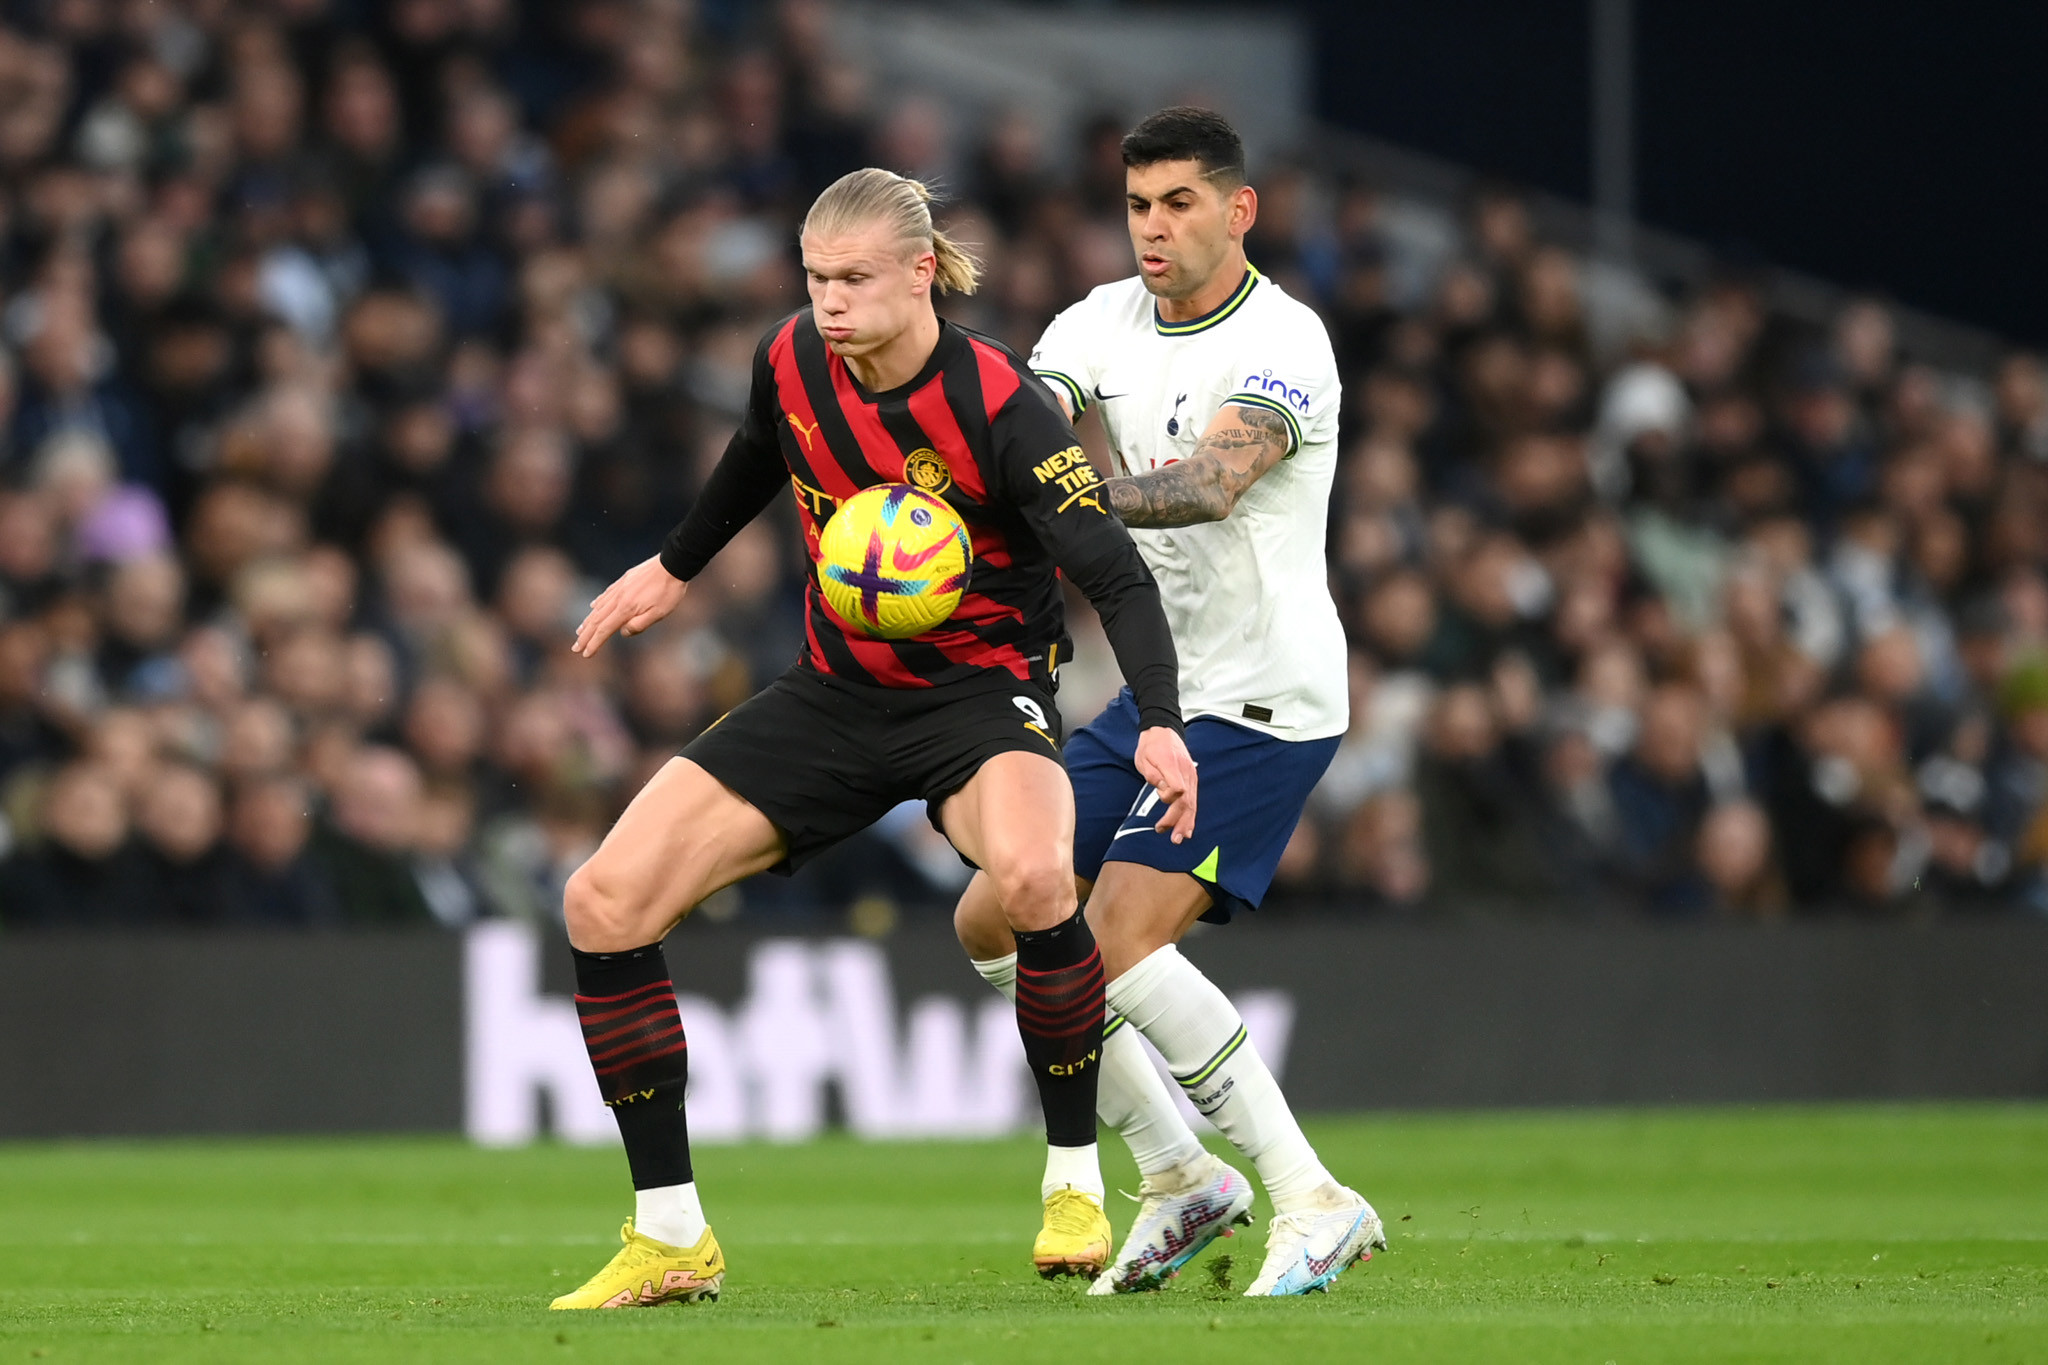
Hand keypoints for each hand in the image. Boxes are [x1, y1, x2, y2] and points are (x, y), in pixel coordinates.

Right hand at [572, 555, 688, 657]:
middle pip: (596, 620)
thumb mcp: (659, 614)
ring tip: (580, 631)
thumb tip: (622, 632)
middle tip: (575, 648)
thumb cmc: (669, 592)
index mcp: (626, 609)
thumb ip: (639, 625)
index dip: (594, 644)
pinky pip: (605, 595)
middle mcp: (618, 599)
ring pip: (598, 608)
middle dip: (585, 636)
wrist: (672, 564)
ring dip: (588, 621)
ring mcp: (619, 588)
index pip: (604, 630)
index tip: (585, 654)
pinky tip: (593, 607)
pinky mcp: (623, 581)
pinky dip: (597, 603)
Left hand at [1133, 725, 1197, 843]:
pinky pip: (1193, 800)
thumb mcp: (1144, 758)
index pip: (1177, 789)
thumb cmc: (1151, 745)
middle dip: (1179, 821)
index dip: (1169, 797)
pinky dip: (1191, 815)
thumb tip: (1163, 791)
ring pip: (1192, 803)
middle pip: (1186, 801)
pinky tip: (1189, 827)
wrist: (1163, 730)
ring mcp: (1191, 776)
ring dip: (1187, 822)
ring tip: (1182, 837)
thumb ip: (1153, 775)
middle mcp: (1186, 772)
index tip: (1159, 797)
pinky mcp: (1191, 779)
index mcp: (1172, 766)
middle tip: (1173, 837)